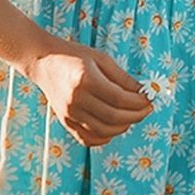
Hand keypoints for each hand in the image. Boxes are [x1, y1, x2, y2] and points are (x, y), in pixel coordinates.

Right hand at [21, 36, 153, 147]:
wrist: (43, 62)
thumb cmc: (74, 56)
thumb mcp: (101, 59)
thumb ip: (122, 77)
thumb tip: (144, 91)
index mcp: (85, 80)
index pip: (119, 99)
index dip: (139, 102)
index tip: (150, 100)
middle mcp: (76, 99)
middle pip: (113, 117)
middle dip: (136, 115)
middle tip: (147, 109)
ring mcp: (69, 113)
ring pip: (103, 131)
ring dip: (123, 127)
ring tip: (133, 116)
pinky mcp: (65, 122)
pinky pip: (88, 138)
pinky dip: (105, 138)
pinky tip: (114, 127)